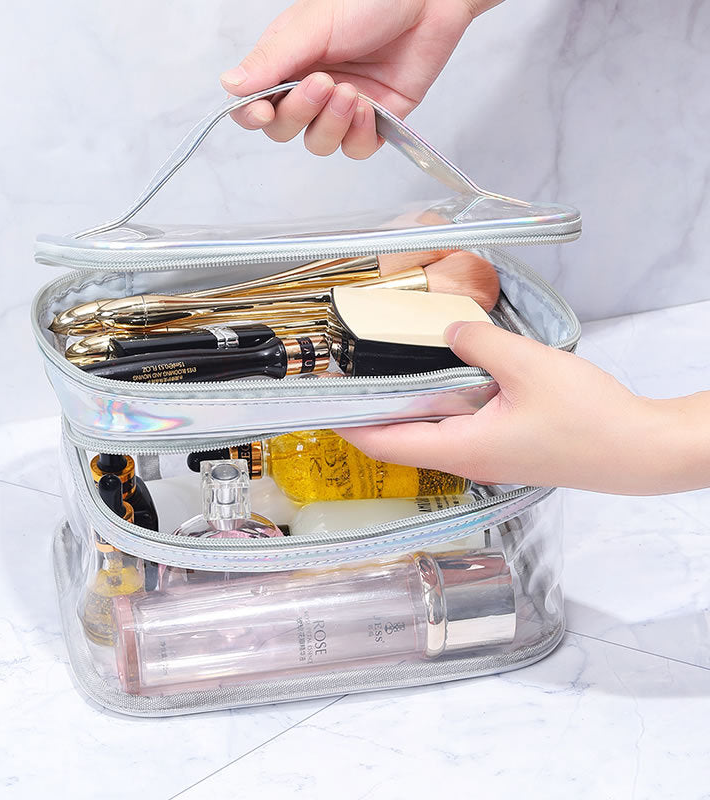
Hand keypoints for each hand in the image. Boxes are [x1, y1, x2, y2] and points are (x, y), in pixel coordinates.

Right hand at [220, 0, 502, 157]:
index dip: (252, 116)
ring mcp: (341, 108)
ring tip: (351, 91)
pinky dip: (358, 135)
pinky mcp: (373, 122)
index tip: (262, 111)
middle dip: (301, 114)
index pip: (254, 104)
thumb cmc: (371, 0)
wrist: (429, 0)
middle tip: (323, 84)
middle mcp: (310, 89)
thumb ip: (271, 60)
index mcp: (286, 62)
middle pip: (284, 130)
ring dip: (332, 124)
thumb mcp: (312, 27)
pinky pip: (354, 150)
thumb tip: (229, 85)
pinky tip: (368, 108)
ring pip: (318, 144)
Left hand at [338, 321, 701, 494]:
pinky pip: (459, 428)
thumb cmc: (588, 419)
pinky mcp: (506, 448)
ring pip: (430, 433)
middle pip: (402, 440)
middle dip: (371, 413)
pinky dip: (440, 407)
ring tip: (386, 376)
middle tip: (349, 381)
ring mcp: (487, 457)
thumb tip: (450, 328)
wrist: (637, 451)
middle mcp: (467, 459)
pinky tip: (445, 379)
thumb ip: (479, 341)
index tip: (323, 406)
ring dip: (406, 409)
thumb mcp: (526, 365)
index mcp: (460, 447)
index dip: (349, 425)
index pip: (384, 442)